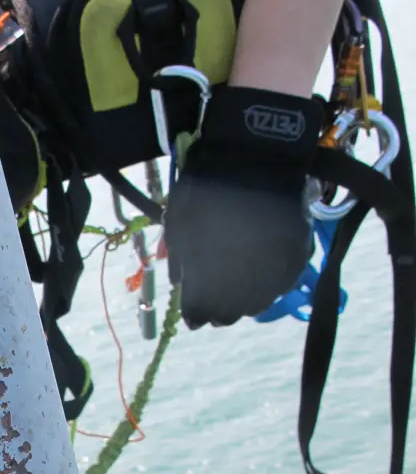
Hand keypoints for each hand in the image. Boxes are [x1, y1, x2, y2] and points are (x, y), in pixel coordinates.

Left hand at [165, 85, 322, 328]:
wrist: (256, 159)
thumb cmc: (207, 188)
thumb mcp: (178, 221)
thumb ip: (178, 259)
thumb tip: (180, 284)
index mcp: (206, 279)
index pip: (198, 313)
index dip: (194, 314)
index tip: (192, 313)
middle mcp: (240, 286)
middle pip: (228, 314)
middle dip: (218, 311)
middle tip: (215, 303)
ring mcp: (271, 275)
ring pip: (256, 305)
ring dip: (243, 302)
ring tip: (238, 291)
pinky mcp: (296, 261)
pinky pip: (280, 286)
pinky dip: (268, 287)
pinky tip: (260, 278)